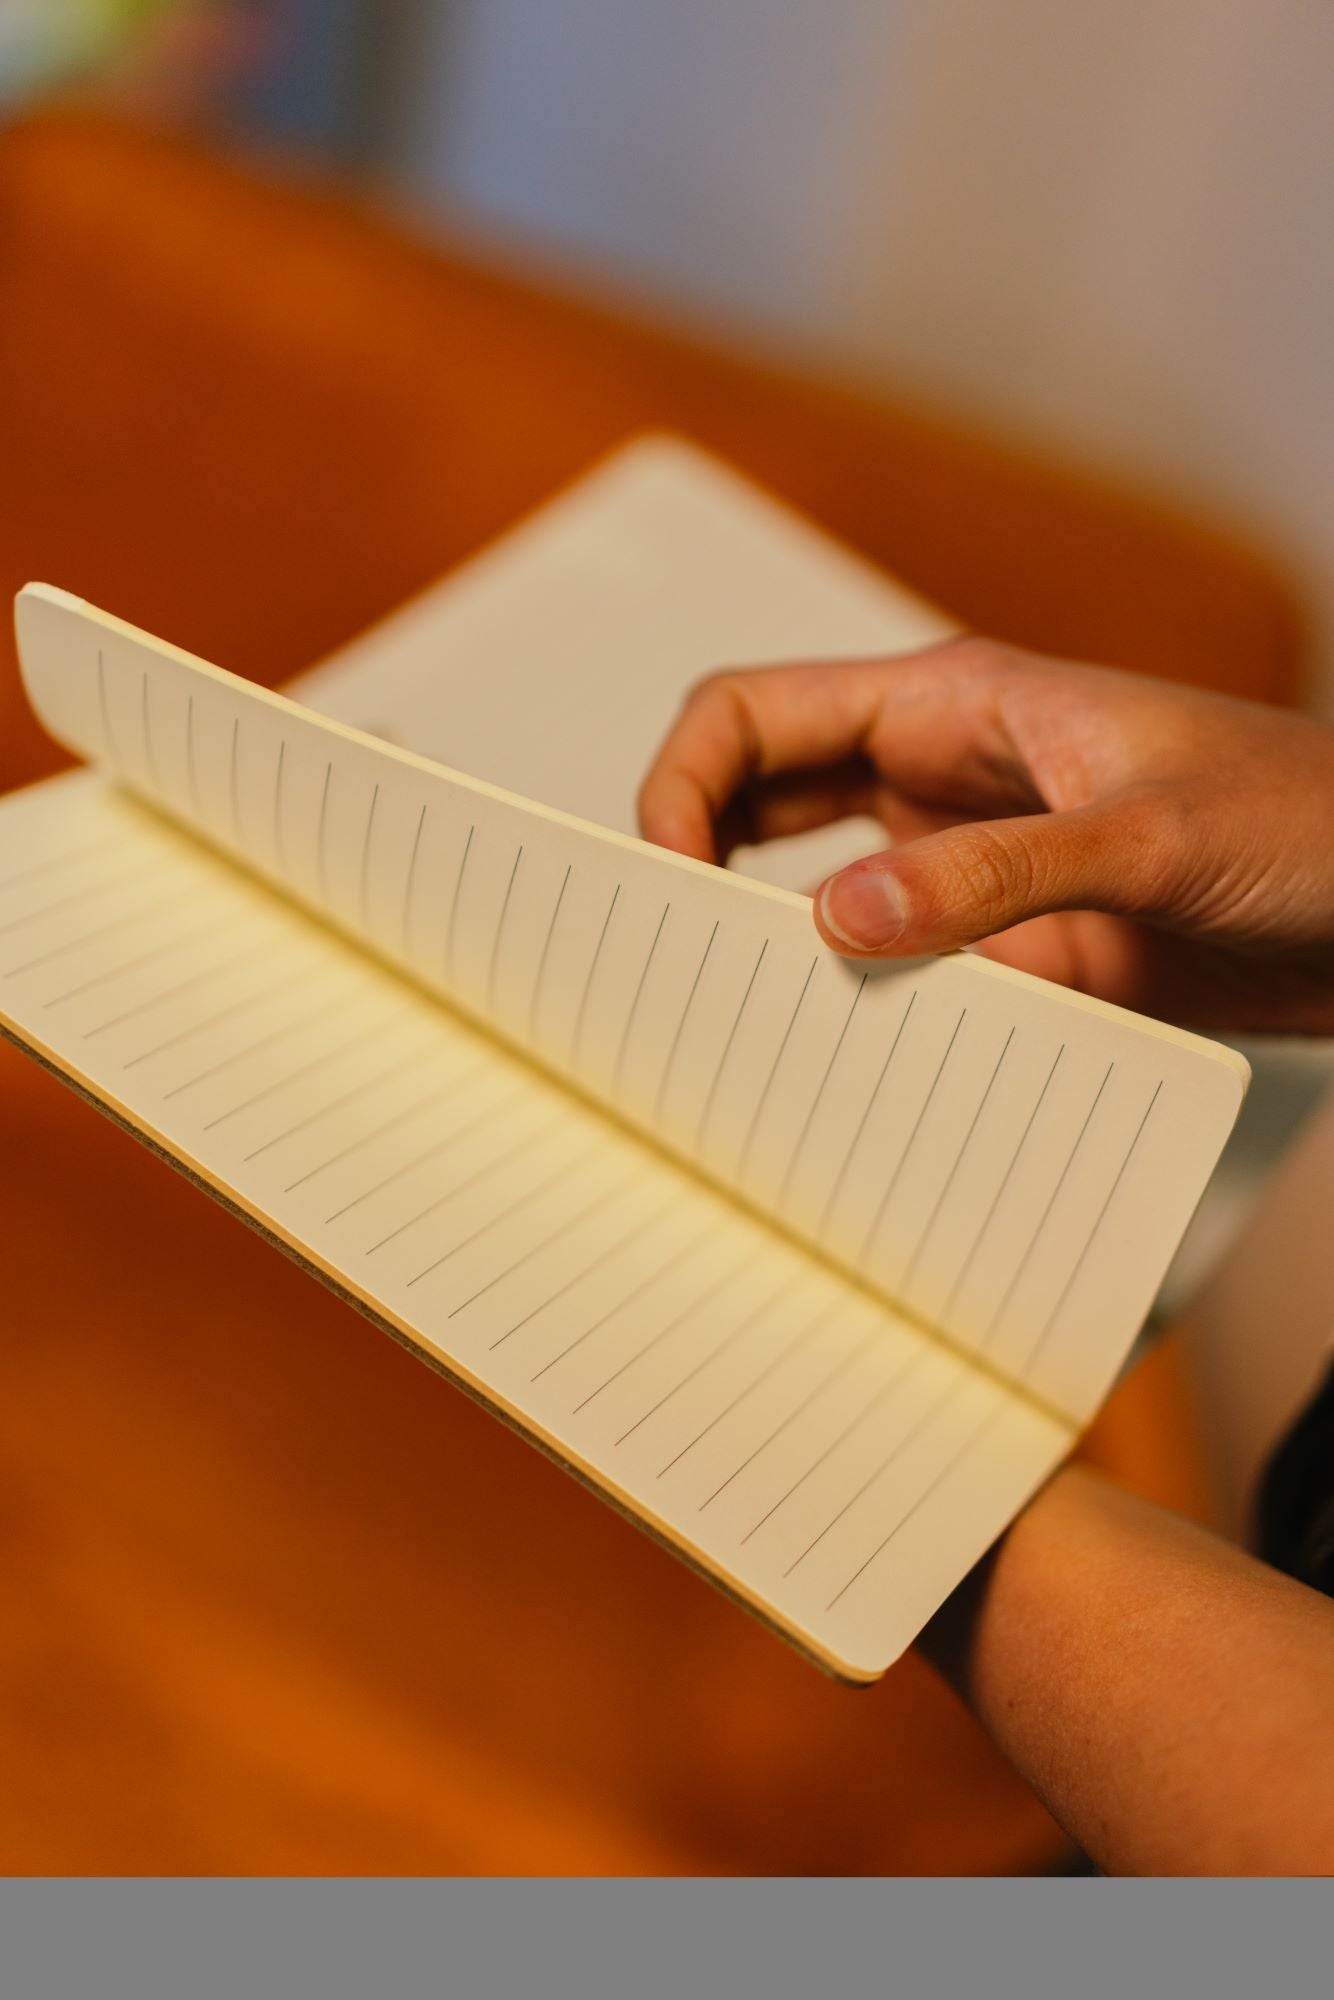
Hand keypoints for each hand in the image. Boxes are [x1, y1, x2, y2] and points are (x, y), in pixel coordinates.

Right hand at [638, 637, 1333, 1032]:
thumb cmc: (1312, 819)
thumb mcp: (1151, 838)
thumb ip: (996, 875)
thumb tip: (837, 922)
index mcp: (957, 703)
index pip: (756, 714)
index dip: (683, 781)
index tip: (668, 873)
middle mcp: (946, 777)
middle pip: (762, 796)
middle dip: (697, 858)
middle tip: (672, 952)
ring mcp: (972, 865)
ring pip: (817, 888)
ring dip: (772, 939)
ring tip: (741, 1011)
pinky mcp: (1010, 945)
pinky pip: (896, 970)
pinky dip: (854, 1005)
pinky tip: (847, 1055)